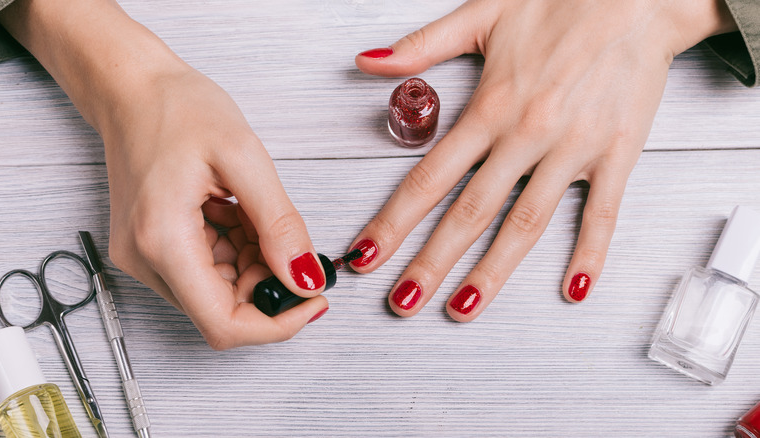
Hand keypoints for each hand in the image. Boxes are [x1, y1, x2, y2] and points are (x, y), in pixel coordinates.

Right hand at [0, 0, 328, 347]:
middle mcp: (145, 261)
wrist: (132, 89)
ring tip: (254, 211)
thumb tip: (306, 279)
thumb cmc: (177, 108)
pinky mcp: (150, 249)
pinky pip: (204, 272)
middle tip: (287, 238)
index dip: (277, 324)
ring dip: (252, 265)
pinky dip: (235, 252)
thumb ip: (279, 224)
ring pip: (217, 292)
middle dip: (267, 283)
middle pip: (223, 310)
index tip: (313, 300)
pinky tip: (236, 213)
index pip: (224, 325)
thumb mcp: (244, 157)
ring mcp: (143, 258)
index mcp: (163, 241)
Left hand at [350, 0, 736, 319]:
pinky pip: (601, 213)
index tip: (367, 254)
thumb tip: (368, 61)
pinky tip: (574, 287)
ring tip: (464, 306)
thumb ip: (423, 45)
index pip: (429, 178)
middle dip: (430, 263)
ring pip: (526, 223)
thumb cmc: (562, 2)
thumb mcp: (483, 13)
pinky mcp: (615, 155)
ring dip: (493, 272)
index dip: (393, 222)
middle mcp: (526, 134)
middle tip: (401, 301)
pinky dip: (588, 252)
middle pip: (469, 213)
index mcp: (490, 106)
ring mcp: (572, 149)